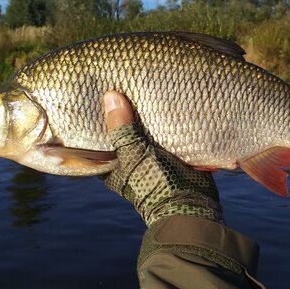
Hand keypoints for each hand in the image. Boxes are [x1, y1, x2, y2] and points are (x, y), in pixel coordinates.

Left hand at [101, 91, 222, 226]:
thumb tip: (110, 96)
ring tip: (144, 86)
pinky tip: (165, 100)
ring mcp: (152, 157)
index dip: (99, 117)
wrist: (190, 204)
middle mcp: (130, 160)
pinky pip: (167, 134)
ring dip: (148, 115)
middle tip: (124, 84)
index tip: (100, 93)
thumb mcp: (133, 155)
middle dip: (127, 112)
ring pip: (146, 130)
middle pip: (124, 131)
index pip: (99, 136)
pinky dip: (167, 121)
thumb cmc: (153, 184)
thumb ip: (122, 128)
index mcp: (112, 165)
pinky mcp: (172, 155)